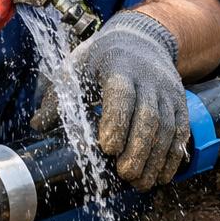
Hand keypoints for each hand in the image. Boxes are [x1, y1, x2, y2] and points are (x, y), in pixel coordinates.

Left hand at [30, 10, 189, 190]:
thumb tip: (38, 125)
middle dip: (138, 148)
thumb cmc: (102, 57)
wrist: (143, 37)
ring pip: (168, 127)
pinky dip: (172, 156)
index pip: (121, 93)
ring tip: (139, 183)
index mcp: (118, 66)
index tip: (108, 148)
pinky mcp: (179, 102)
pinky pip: (181, 132)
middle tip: (124, 174)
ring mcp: (167, 91)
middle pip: (149, 115)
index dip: (117, 121)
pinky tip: (160, 176)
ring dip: (155, 159)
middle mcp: (148, 78)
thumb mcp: (76, 66)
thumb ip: (59, 95)